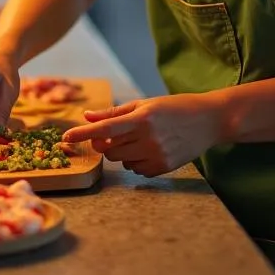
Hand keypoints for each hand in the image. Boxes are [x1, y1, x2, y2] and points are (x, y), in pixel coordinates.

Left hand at [61, 94, 225, 177]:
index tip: (66, 137)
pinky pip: (137, 170)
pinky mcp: (164, 168)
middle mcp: (148, 138)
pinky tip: (149, 149)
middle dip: (105, 144)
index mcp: (142, 118)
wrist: (208, 120)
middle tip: (114, 134)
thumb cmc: (173, 107)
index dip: (83, 133)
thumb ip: (114, 113)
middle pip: (110, 150)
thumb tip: (87, 117)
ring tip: (138, 139)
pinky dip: (136, 161)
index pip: (105, 129)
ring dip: (121, 153)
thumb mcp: (144, 104)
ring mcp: (157, 155)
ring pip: (122, 161)